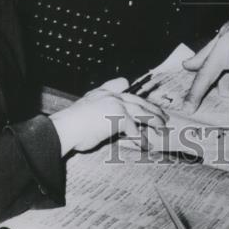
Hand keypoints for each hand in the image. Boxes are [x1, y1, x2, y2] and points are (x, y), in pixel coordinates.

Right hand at [50, 78, 166, 155]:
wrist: (65, 128)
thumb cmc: (71, 126)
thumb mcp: (86, 113)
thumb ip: (100, 114)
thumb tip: (110, 125)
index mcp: (102, 92)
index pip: (121, 83)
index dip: (131, 89)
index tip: (139, 95)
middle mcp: (111, 95)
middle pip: (137, 100)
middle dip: (151, 108)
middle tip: (163, 116)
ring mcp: (116, 104)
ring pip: (141, 112)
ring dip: (154, 121)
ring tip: (162, 129)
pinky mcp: (119, 116)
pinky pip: (134, 129)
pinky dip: (141, 139)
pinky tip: (146, 145)